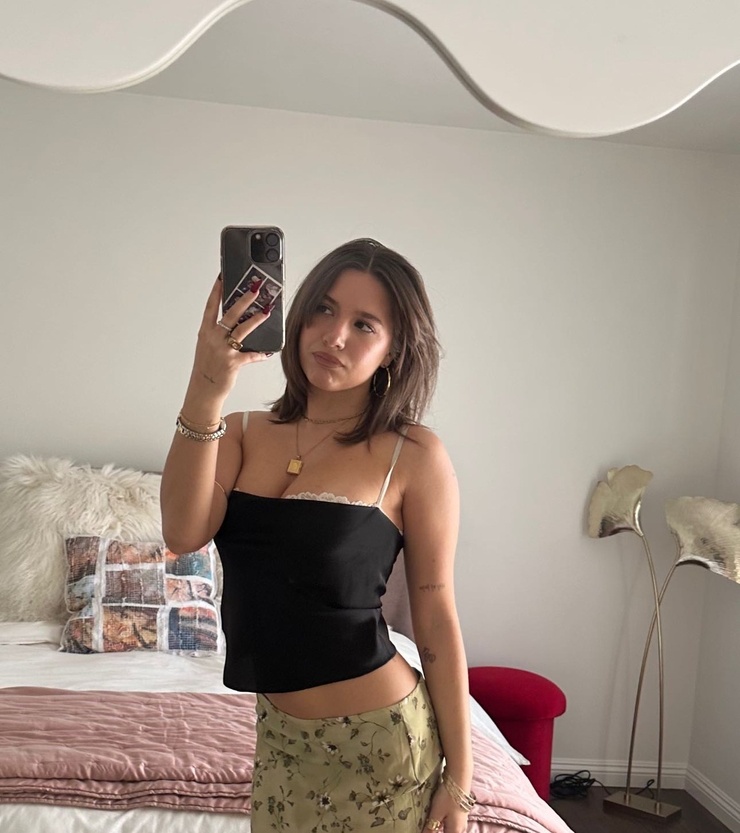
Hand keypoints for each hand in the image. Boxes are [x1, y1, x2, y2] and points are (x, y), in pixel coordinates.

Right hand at [188, 275, 274, 402]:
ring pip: (241, 331)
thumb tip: (236, 322)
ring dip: (256, 319)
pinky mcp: (233, 363)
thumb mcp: (208, 346)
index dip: (217, 291)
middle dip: (244, 299)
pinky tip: (268, 351)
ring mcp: (223, 350)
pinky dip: (260, 353)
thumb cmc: (207, 367)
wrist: (203, 390)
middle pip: (230, 314)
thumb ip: (219, 333)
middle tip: (255, 288)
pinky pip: (251, 355)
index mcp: (206, 332)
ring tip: (267, 310)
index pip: (210, 307)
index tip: (223, 277)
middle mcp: (213, 339)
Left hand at [424, 784, 468, 832]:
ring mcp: (461, 821)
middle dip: (437, 831)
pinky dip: (443, 822)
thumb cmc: (447, 797)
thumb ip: (430, 827)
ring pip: (449, 829)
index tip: (426, 829)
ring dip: (439, 827)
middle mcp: (460, 829)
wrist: (459, 779)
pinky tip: (437, 816)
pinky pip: (450, 823)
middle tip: (427, 826)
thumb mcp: (436, 813)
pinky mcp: (460, 813)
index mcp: (455, 832)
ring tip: (430, 821)